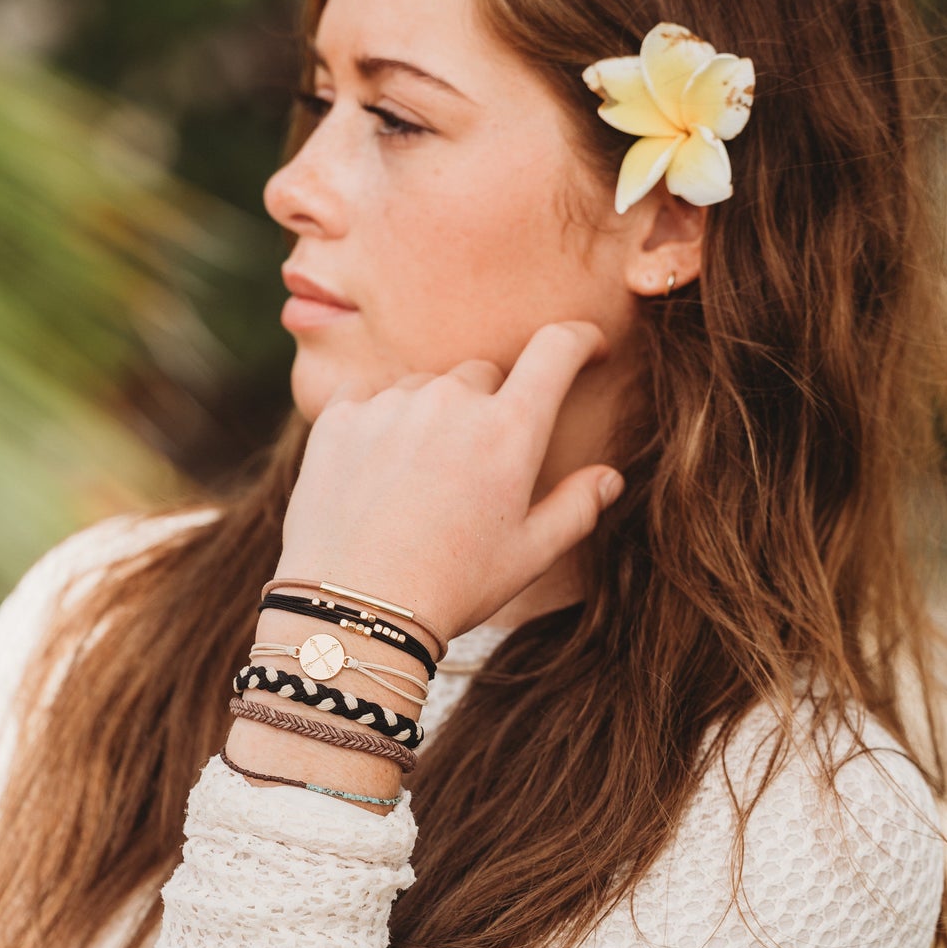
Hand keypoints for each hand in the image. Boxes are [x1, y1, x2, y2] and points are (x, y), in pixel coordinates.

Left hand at [276, 321, 623, 642]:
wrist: (354, 608)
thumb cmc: (452, 586)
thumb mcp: (529, 555)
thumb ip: (576, 507)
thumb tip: (608, 477)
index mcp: (510, 429)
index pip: (556, 349)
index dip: (580, 339)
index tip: (586, 348)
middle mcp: (450, 401)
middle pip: (483, 375)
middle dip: (489, 406)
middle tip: (474, 466)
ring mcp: (389, 404)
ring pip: (424, 387)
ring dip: (430, 414)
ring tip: (419, 480)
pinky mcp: (338, 418)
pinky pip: (366, 396)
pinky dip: (377, 420)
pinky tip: (376, 469)